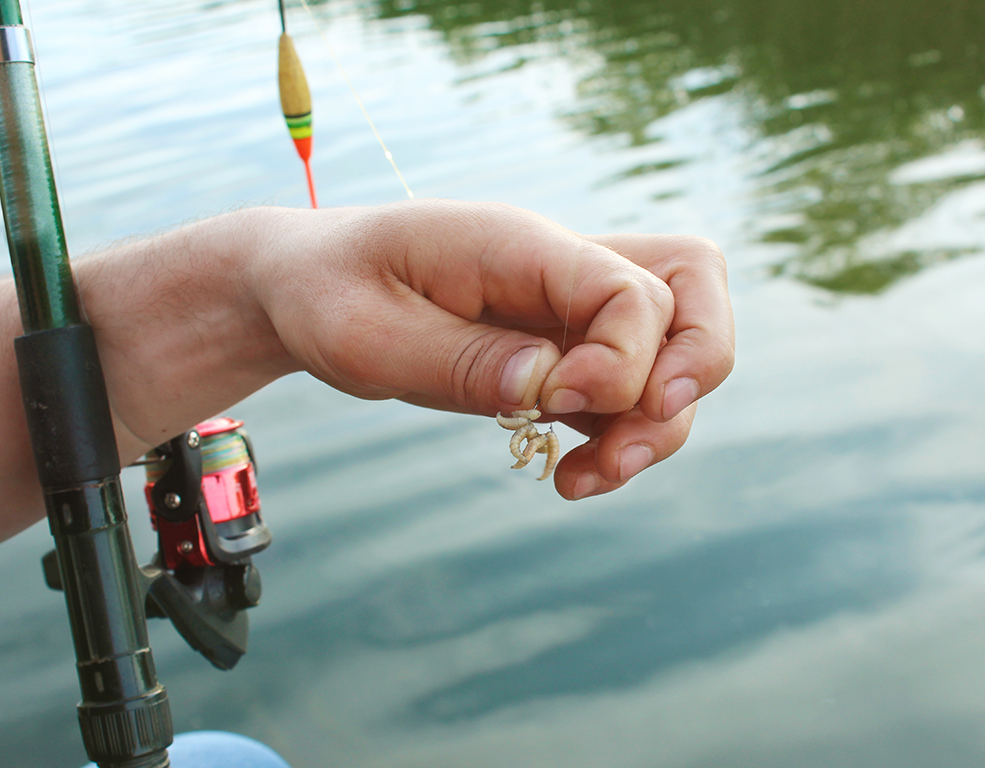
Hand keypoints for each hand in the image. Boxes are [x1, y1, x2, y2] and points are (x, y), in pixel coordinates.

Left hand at [251, 200, 733, 498]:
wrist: (307, 289)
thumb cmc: (327, 294)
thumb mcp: (365, 335)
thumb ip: (459, 358)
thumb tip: (549, 387)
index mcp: (517, 244)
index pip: (631, 284)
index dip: (624, 357)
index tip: (557, 402)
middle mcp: (558, 268)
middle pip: (692, 288)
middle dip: (691, 370)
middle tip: (628, 434)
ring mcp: (564, 309)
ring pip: (674, 348)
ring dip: (656, 426)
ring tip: (585, 480)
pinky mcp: (558, 350)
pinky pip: (627, 390)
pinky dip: (623, 437)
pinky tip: (573, 476)